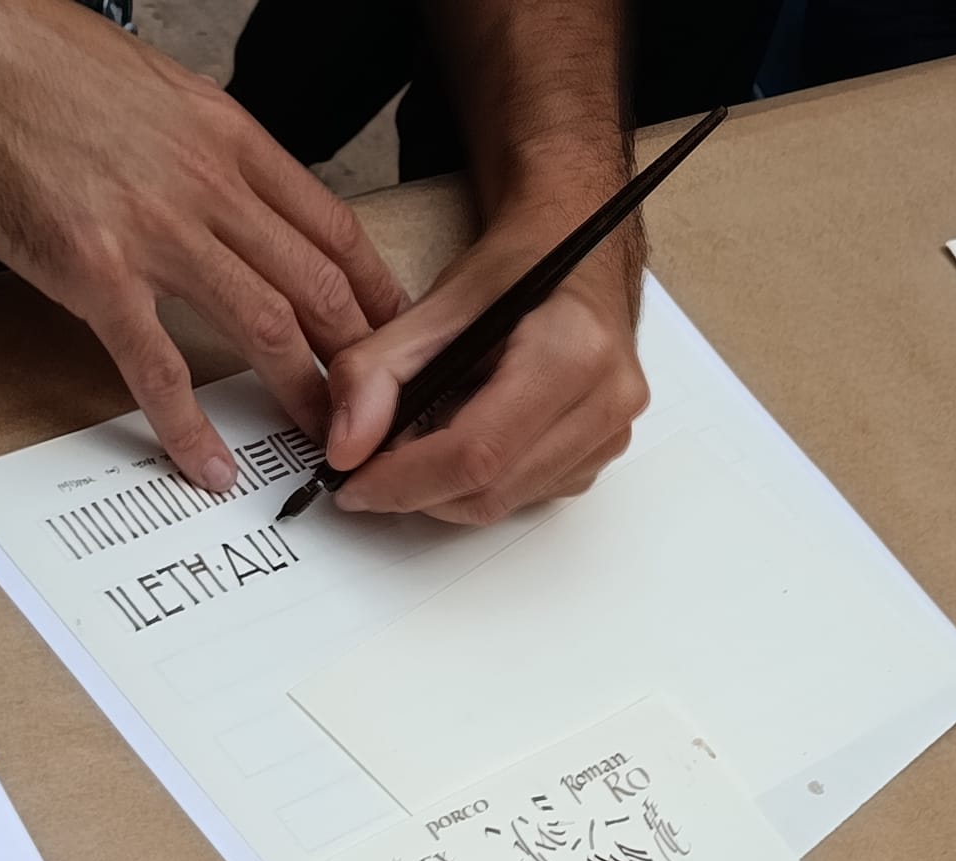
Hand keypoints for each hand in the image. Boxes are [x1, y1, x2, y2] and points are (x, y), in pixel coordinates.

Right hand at [0, 0, 405, 489]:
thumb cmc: (41, 62)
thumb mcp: (163, 94)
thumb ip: (220, 157)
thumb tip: (261, 211)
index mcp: (231, 139)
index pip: (337, 230)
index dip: (380, 296)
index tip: (400, 339)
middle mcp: (209, 185)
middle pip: (319, 288)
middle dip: (361, 361)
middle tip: (379, 409)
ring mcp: (156, 230)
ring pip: (267, 328)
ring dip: (305, 396)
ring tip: (325, 441)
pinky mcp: (96, 272)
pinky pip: (159, 367)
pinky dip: (191, 426)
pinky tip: (212, 465)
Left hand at [324, 205, 647, 525]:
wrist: (579, 261)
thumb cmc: (518, 271)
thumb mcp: (437, 303)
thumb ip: (377, 370)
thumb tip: (344, 447)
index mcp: (574, 352)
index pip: (477, 450)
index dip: (405, 478)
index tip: (353, 480)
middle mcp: (606, 402)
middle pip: (490, 489)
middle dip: (416, 490)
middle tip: (370, 468)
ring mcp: (611, 437)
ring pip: (503, 504)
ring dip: (445, 490)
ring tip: (416, 445)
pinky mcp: (601, 460)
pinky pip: (524, 499)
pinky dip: (478, 484)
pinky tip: (462, 443)